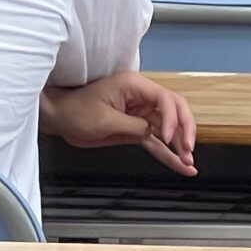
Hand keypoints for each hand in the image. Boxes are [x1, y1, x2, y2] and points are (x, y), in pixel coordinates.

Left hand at [45, 73, 196, 176]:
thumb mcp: (105, 120)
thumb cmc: (77, 112)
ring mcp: (141, 114)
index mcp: (135, 86)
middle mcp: (142, 97)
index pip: (165, 98)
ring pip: (169, 128)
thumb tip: (153, 133)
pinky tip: (180, 164)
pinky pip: (157, 142)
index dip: (172, 118)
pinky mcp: (136, 129)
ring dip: (180, 144)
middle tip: (189, 149)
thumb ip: (133, 126)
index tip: (168, 138)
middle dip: (185, 129)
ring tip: (189, 162)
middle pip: (175, 109)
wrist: (60, 118)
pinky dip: (168, 154)